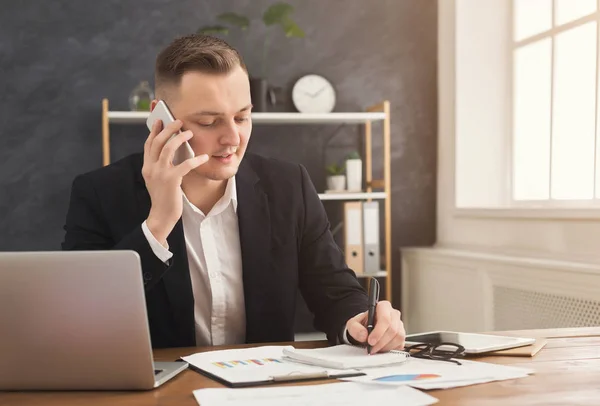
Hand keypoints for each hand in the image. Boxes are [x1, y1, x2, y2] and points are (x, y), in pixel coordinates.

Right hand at [142, 119, 207, 244]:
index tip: (160, 120)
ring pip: (168, 148)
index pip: (149, 144)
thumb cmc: (164, 197)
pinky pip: (185, 164)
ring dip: (180, 138)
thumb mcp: (157, 179)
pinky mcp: (171, 180)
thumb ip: (160, 166)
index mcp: (147, 167)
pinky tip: (204, 157)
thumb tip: (170, 151)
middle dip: (168, 129)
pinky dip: (196, 159)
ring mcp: (160, 173)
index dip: (154, 131)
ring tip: (189, 133)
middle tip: (179, 121)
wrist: (162, 215)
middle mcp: (151, 168)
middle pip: (158, 142)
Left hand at [345, 301, 404, 353]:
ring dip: (386, 346)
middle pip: (393, 329)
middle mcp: (393, 314)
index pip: (385, 319)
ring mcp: (399, 324)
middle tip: (372, 348)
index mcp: (383, 306)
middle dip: (381, 342)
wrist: (366, 329)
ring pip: (398, 337)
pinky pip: (401, 344)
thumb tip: (364, 335)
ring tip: (376, 348)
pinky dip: (391, 348)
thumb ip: (355, 328)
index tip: (371, 341)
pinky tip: (382, 348)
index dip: (379, 332)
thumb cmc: (361, 324)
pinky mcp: (402, 334)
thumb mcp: (353, 324)